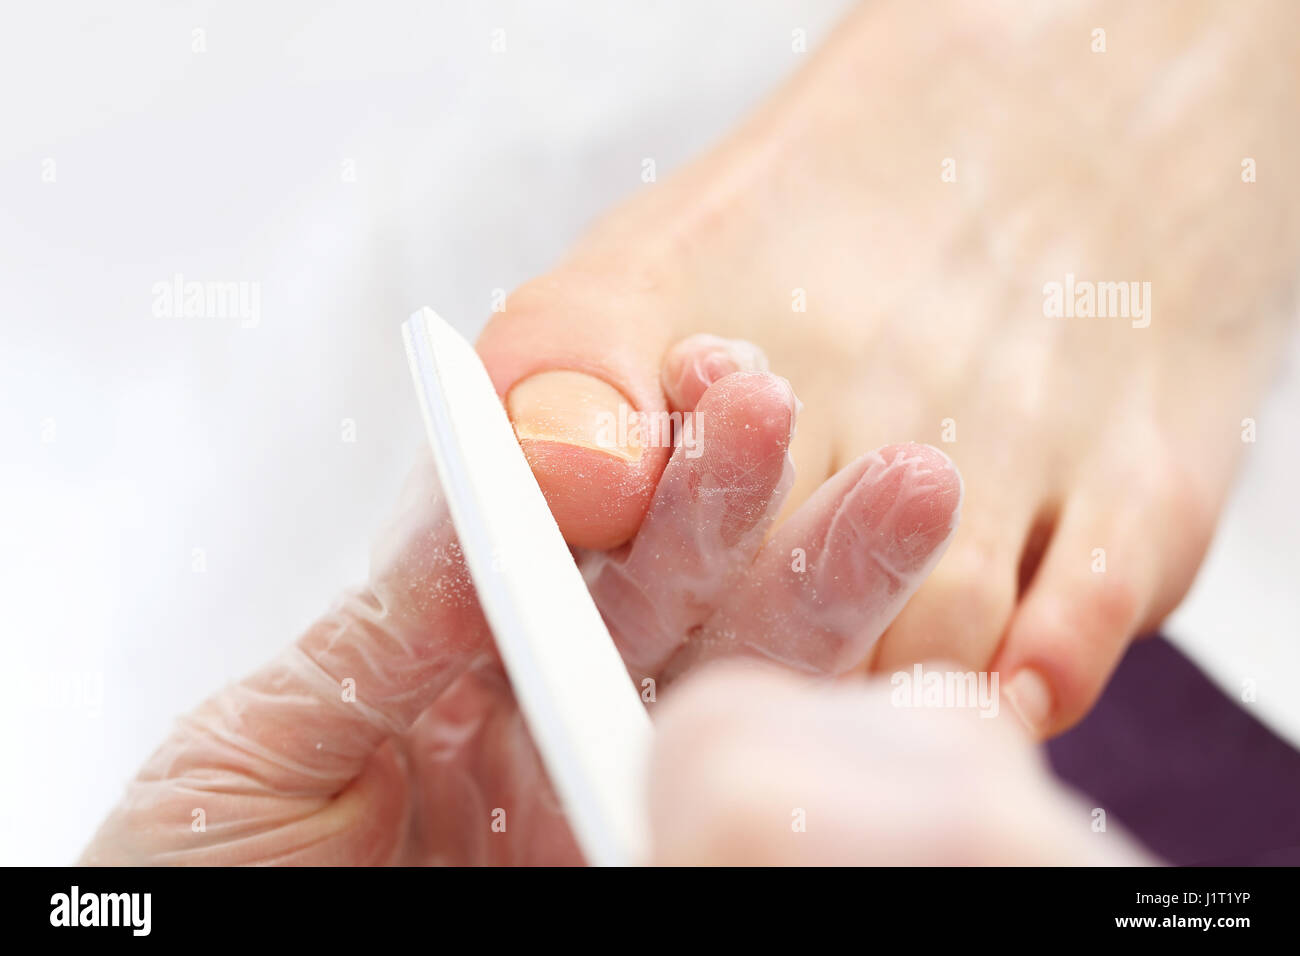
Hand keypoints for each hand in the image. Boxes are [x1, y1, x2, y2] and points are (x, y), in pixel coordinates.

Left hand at [82, 339, 960, 864]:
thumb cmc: (204, 888)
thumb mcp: (259, 748)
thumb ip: (384, 628)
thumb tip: (487, 495)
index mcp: (465, 665)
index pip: (569, 544)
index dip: (636, 464)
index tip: (695, 384)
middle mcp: (560, 722)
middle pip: (680, 598)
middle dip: (748, 503)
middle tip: (796, 410)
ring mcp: (617, 797)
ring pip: (745, 683)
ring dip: (823, 588)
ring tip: (904, 494)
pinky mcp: (659, 858)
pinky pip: (748, 802)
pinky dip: (832, 735)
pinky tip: (906, 670)